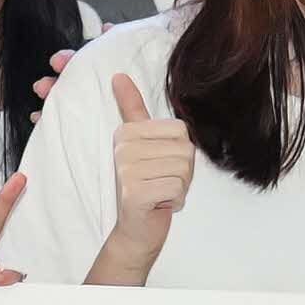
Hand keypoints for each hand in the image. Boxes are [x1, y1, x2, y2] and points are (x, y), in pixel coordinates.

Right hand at [96, 74, 196, 278]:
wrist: (136, 229)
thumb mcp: (141, 143)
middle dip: (182, 172)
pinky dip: (175, 201)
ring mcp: (127, 170)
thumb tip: (119, 75)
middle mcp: (123, 148)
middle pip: (185, 150)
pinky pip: (176, 188)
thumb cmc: (145, 185)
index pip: (180, 130)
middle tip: (160, 183)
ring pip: (183, 170)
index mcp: (127, 132)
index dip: (180, 152)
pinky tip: (158, 205)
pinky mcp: (134, 193)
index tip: (160, 165)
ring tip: (159, 193)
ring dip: (179, 188)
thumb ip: (132, 109)